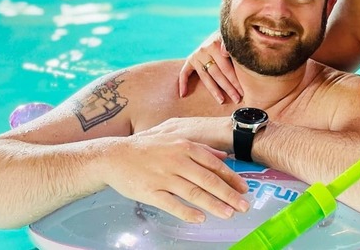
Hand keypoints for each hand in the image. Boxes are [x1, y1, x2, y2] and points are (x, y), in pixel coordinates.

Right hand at [103, 125, 249, 222]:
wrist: (114, 156)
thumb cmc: (147, 148)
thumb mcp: (175, 140)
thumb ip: (200, 148)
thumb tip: (223, 155)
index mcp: (185, 147)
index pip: (214, 164)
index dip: (231, 178)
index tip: (244, 188)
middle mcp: (177, 161)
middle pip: (208, 180)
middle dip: (228, 194)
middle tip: (243, 206)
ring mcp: (163, 177)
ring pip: (193, 192)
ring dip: (213, 205)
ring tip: (228, 214)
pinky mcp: (150, 191)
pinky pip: (171, 204)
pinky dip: (186, 212)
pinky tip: (200, 218)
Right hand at [179, 30, 241, 103]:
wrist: (220, 32)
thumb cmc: (229, 37)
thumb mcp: (230, 37)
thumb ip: (228, 43)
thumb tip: (224, 52)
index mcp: (214, 45)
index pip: (225, 68)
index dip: (234, 80)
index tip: (242, 91)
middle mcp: (203, 51)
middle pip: (216, 74)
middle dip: (228, 88)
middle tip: (237, 99)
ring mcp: (195, 56)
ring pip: (205, 78)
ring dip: (214, 91)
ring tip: (221, 101)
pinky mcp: (190, 60)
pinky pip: (184, 73)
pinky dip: (183, 83)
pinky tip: (183, 94)